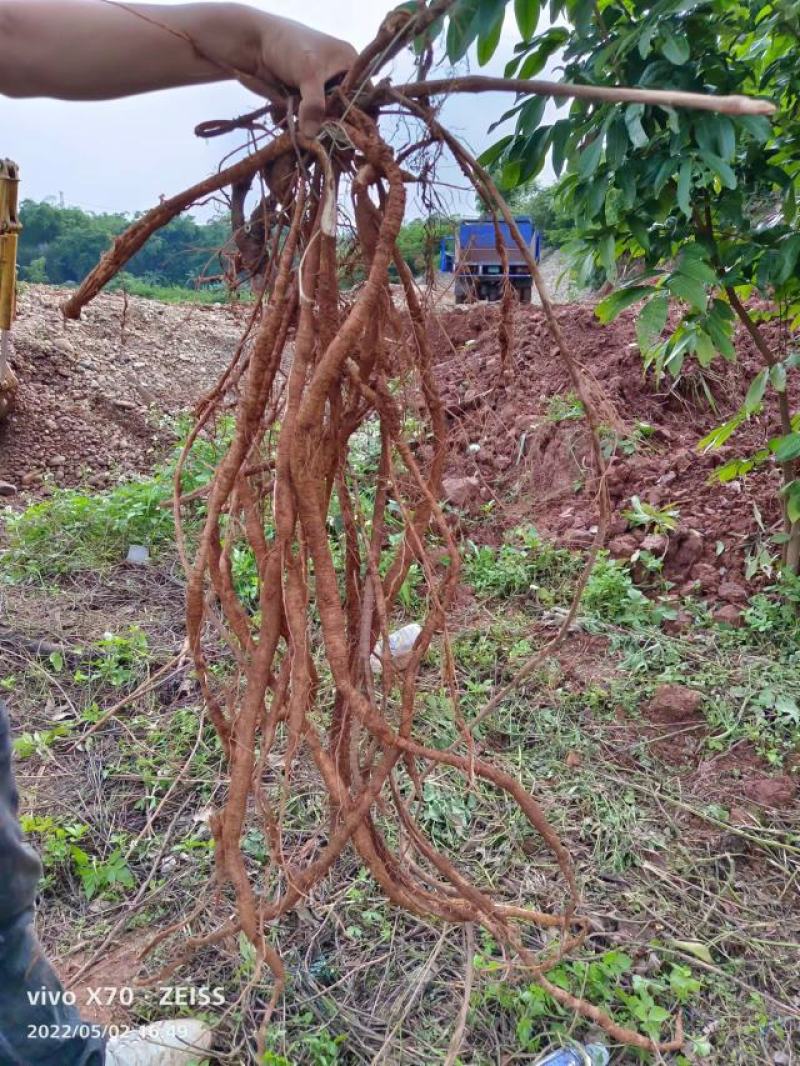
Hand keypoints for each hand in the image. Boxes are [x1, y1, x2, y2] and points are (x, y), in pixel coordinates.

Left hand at [244, 15, 357, 137]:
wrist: (252, 42)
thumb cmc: (287, 46)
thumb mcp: (308, 73)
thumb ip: (314, 105)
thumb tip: (312, 136)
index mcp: (349, 64)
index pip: (364, 96)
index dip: (359, 117)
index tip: (350, 135)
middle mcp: (338, 78)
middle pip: (344, 112)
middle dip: (333, 125)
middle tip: (324, 139)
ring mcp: (319, 89)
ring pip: (324, 118)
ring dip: (314, 127)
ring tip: (306, 134)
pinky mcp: (302, 99)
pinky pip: (307, 119)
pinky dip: (300, 124)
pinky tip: (291, 124)